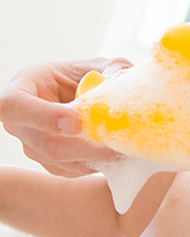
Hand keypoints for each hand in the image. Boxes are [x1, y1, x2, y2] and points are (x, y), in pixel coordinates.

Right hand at [0, 58, 130, 175]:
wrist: (80, 97)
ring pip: (61, 162)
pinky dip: (96, 164)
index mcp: (21, 90)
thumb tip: (123, 77)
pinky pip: (72, 171)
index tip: (75, 123)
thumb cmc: (82, 76)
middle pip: (45, 143)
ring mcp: (32, 147)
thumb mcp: (95, 66)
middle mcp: (19, 123)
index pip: (18, 106)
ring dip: (94, 158)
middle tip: (114, 145)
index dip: (45, 116)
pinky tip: (115, 153)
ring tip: (122, 148)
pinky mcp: (50, 164)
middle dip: (83, 147)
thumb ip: (112, 68)